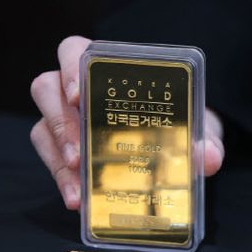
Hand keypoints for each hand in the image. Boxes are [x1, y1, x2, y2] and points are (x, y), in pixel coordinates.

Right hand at [30, 36, 224, 209]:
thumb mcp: (195, 127)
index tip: (79, 95)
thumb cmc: (178, 124)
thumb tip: (208, 157)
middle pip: (47, 89)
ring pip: (43, 127)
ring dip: (57, 155)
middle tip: (80, 155)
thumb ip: (204, 139)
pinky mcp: (63, 149)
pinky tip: (77, 199)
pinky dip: (61, 180)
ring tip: (78, 182)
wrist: (177, 148)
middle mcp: (77, 90)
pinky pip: (50, 159)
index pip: (74, 51)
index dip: (70, 67)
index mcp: (106, 70)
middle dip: (61, 122)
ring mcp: (66, 119)